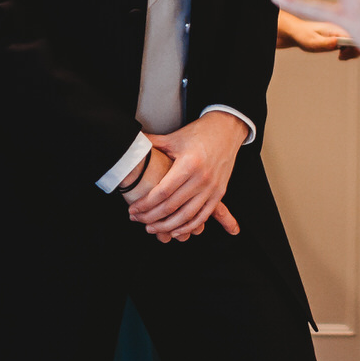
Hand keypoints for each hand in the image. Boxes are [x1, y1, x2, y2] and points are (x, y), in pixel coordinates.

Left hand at [125, 114, 245, 241]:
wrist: (227, 129)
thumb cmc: (199, 133)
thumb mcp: (174, 138)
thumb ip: (152, 143)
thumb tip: (132, 142)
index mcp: (189, 164)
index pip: (163, 192)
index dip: (146, 204)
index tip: (133, 209)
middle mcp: (202, 178)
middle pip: (172, 206)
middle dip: (151, 217)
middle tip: (137, 220)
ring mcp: (212, 188)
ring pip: (187, 216)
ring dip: (167, 226)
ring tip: (152, 228)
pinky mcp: (219, 193)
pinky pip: (203, 216)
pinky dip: (188, 227)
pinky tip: (175, 231)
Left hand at [275, 9, 359, 59]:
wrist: (297, 32)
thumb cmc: (303, 35)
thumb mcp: (312, 42)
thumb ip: (325, 43)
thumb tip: (337, 43)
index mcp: (336, 28)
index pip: (354, 35)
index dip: (357, 45)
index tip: (351, 53)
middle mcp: (341, 29)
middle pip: (358, 40)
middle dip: (354, 50)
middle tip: (342, 57)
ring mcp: (341, 33)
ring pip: (356, 43)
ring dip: (352, 52)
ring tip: (341, 57)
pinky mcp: (340, 37)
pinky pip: (350, 44)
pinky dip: (348, 52)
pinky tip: (340, 55)